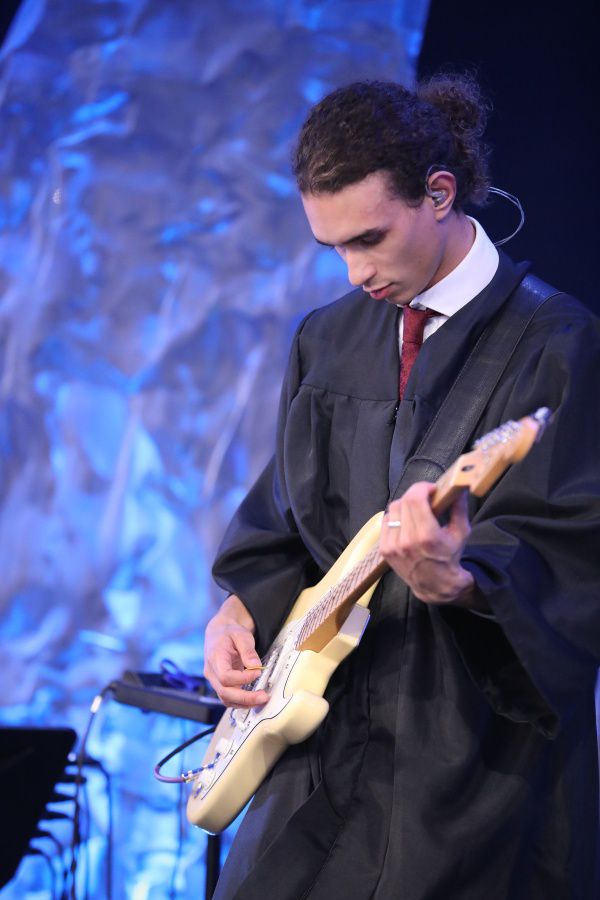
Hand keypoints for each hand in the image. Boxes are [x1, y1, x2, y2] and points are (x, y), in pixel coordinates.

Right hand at [204, 595, 269, 707]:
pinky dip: (242, 702)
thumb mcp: (241, 635)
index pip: (225, 676)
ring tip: (262, 700)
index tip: (257, 672)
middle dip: (245, 698)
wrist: (219, 633)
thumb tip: (256, 667)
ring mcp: (214, 680)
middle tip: (264, 697)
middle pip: (225, 692)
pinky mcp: (221, 685)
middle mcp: (211, 672)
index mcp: (214, 658)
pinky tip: (255, 699)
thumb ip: (248, 650)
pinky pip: (229, 698)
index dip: (242, 678)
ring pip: (226, 699)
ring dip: (244, 703)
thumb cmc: (229, 633)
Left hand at [380, 483, 474, 605]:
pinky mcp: (384, 550)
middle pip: (403, 502)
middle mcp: (407, 541)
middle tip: (425, 496)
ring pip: (392, 510)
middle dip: (415, 494)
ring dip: (405, 504)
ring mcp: (393, 546)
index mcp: (427, 536)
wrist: (435, 585)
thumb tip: (460, 487)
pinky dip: (395, 516)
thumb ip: (459, 508)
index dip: (422, 488)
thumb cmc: (450, 557)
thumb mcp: (461, 533)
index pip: (415, 500)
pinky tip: (406, 521)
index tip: (431, 488)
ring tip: (416, 509)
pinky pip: (386, 522)